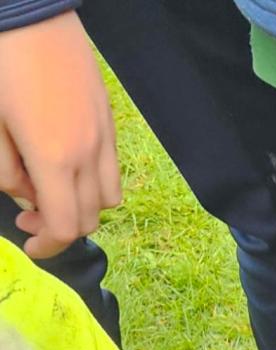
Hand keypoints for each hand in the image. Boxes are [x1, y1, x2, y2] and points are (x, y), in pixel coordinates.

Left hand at [0, 13, 120, 257]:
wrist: (30, 12)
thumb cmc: (0, 63)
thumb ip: (3, 169)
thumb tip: (23, 193)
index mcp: (53, 158)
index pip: (64, 225)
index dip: (49, 245)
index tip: (31, 247)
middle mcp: (87, 154)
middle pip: (89, 218)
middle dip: (61, 227)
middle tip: (31, 215)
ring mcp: (104, 138)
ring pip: (108, 199)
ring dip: (83, 206)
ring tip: (55, 190)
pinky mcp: (108, 121)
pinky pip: (112, 169)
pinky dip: (93, 181)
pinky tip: (68, 162)